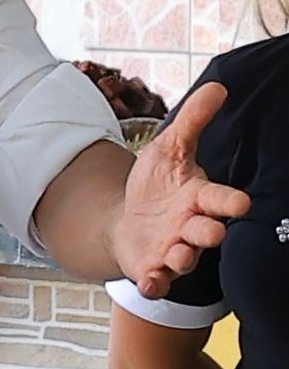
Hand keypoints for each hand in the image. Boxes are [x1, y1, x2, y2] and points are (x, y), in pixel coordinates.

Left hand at [112, 82, 249, 298]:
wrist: (128, 222)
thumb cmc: (156, 185)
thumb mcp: (168, 148)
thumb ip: (192, 121)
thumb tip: (218, 85)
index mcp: (198, 198)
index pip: (220, 199)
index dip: (230, 201)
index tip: (241, 202)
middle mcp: (191, 227)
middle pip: (208, 232)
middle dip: (209, 232)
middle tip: (208, 229)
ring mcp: (173, 251)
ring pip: (185, 259)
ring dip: (182, 257)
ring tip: (175, 253)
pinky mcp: (154, 270)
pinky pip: (157, 282)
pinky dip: (154, 283)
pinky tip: (147, 281)